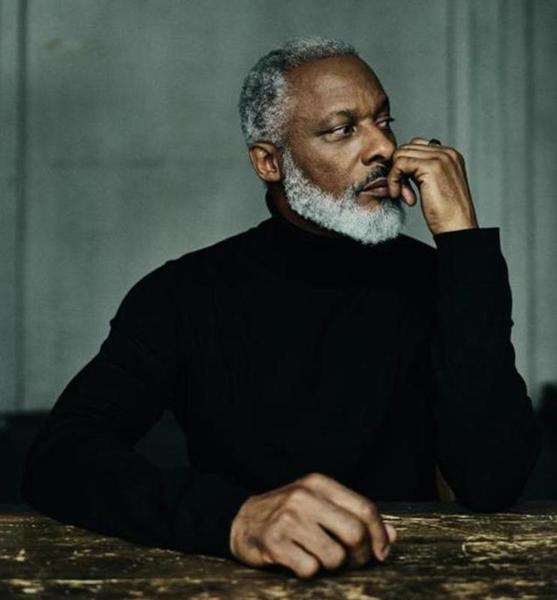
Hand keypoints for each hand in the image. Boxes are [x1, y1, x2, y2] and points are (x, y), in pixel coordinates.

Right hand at [229, 472, 396, 578]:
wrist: (241, 520)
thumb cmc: (288, 514)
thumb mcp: (320, 504)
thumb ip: (354, 515)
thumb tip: (392, 536)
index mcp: (319, 483)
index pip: (365, 508)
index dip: (380, 534)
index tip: (381, 552)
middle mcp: (304, 496)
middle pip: (354, 533)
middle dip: (361, 556)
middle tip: (353, 562)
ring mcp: (288, 518)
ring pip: (335, 556)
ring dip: (333, 567)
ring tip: (321, 559)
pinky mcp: (274, 541)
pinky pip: (310, 569)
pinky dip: (310, 571)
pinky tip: (300, 561)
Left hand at [388, 137, 478, 234]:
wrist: (457, 227)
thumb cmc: (446, 213)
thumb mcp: (435, 186)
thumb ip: (423, 171)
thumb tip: (402, 164)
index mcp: (450, 155)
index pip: (415, 147)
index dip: (404, 167)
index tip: (406, 189)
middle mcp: (447, 152)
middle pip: (406, 149)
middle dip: (398, 171)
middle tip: (402, 193)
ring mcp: (440, 158)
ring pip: (400, 155)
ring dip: (395, 177)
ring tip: (403, 196)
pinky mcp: (431, 167)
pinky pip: (399, 164)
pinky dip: (393, 180)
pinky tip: (399, 195)